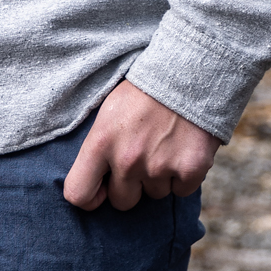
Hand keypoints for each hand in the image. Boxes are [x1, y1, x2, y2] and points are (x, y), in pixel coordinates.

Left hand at [64, 79, 220, 209]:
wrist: (191, 69)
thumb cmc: (145, 90)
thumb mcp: (109, 111)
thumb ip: (99, 147)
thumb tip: (95, 181)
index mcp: (102, 142)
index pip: (78, 194)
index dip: (90, 197)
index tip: (102, 189)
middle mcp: (128, 159)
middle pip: (123, 201)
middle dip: (131, 185)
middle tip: (143, 157)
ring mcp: (160, 166)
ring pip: (155, 194)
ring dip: (160, 177)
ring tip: (166, 145)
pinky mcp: (191, 169)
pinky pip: (181, 191)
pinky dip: (184, 176)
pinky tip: (183, 149)